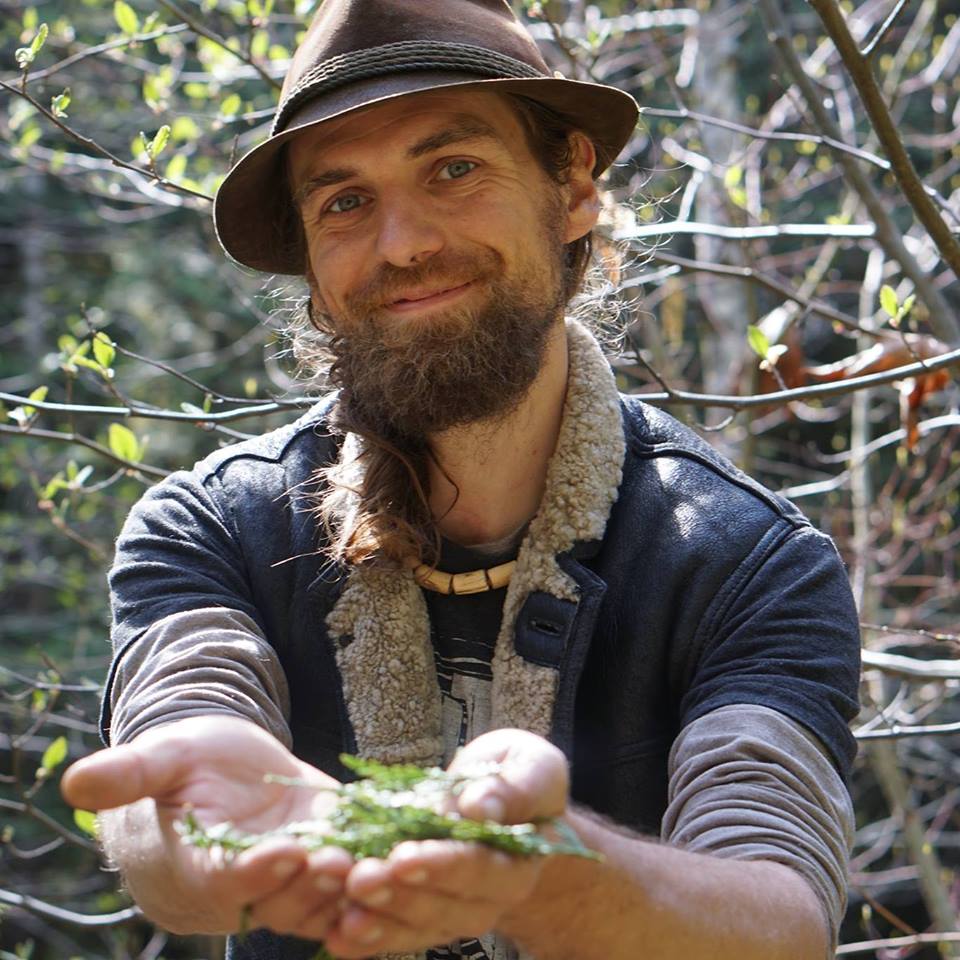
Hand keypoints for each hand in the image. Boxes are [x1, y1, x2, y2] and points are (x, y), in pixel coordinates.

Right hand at [61, 715, 352, 938]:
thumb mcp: (162, 755)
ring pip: (314, 903)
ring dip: (346, 892)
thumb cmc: (183, 760)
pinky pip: (341, 892)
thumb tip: (76, 780)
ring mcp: (281, 882)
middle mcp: (238, 887)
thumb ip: (129, 773)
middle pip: (276, 900)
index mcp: (192, 866)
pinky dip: (368, 889)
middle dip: (310, 885)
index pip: (222, 879)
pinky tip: (400, 872)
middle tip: (343, 862)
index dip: (252, 871)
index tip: (283, 852)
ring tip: (378, 869)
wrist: (217, 770)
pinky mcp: (317, 867)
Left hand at [322, 728, 568, 956]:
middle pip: (443, 906)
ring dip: (377, 916)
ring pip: (416, 925)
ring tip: (342, 899)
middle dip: (399, 893)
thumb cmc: (516, 774)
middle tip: (360, 877)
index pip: (480, 868)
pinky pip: (398, 933)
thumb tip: (482, 807)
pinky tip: (336, 934)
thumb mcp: (530, 765)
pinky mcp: (426, 918)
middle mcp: (489, 899)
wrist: (503, 803)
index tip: (403, 857)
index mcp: (519, 862)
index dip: (442, 865)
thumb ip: (514, 787)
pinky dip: (367, 937)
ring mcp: (455, 912)